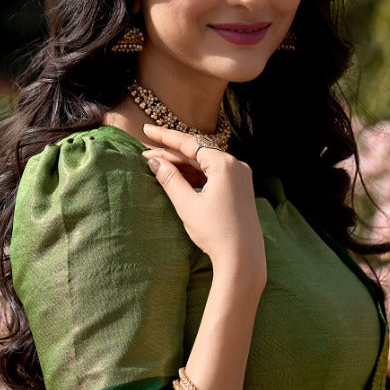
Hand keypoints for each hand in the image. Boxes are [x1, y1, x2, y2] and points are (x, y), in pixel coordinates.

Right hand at [142, 124, 265, 290]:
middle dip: (171, 153)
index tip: (146, 130)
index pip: (189, 143)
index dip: (165, 137)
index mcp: (224, 164)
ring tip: (158, 166)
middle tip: (146, 155)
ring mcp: (240, 177)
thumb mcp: (187, 205)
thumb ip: (170, 179)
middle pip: (197, 152)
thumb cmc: (216, 233)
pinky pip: (214, 174)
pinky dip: (196, 175)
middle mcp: (236, 165)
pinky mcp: (240, 189)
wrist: (243, 259)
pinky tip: (178, 178)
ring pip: (205, 163)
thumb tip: (155, 162)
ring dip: (182, 165)